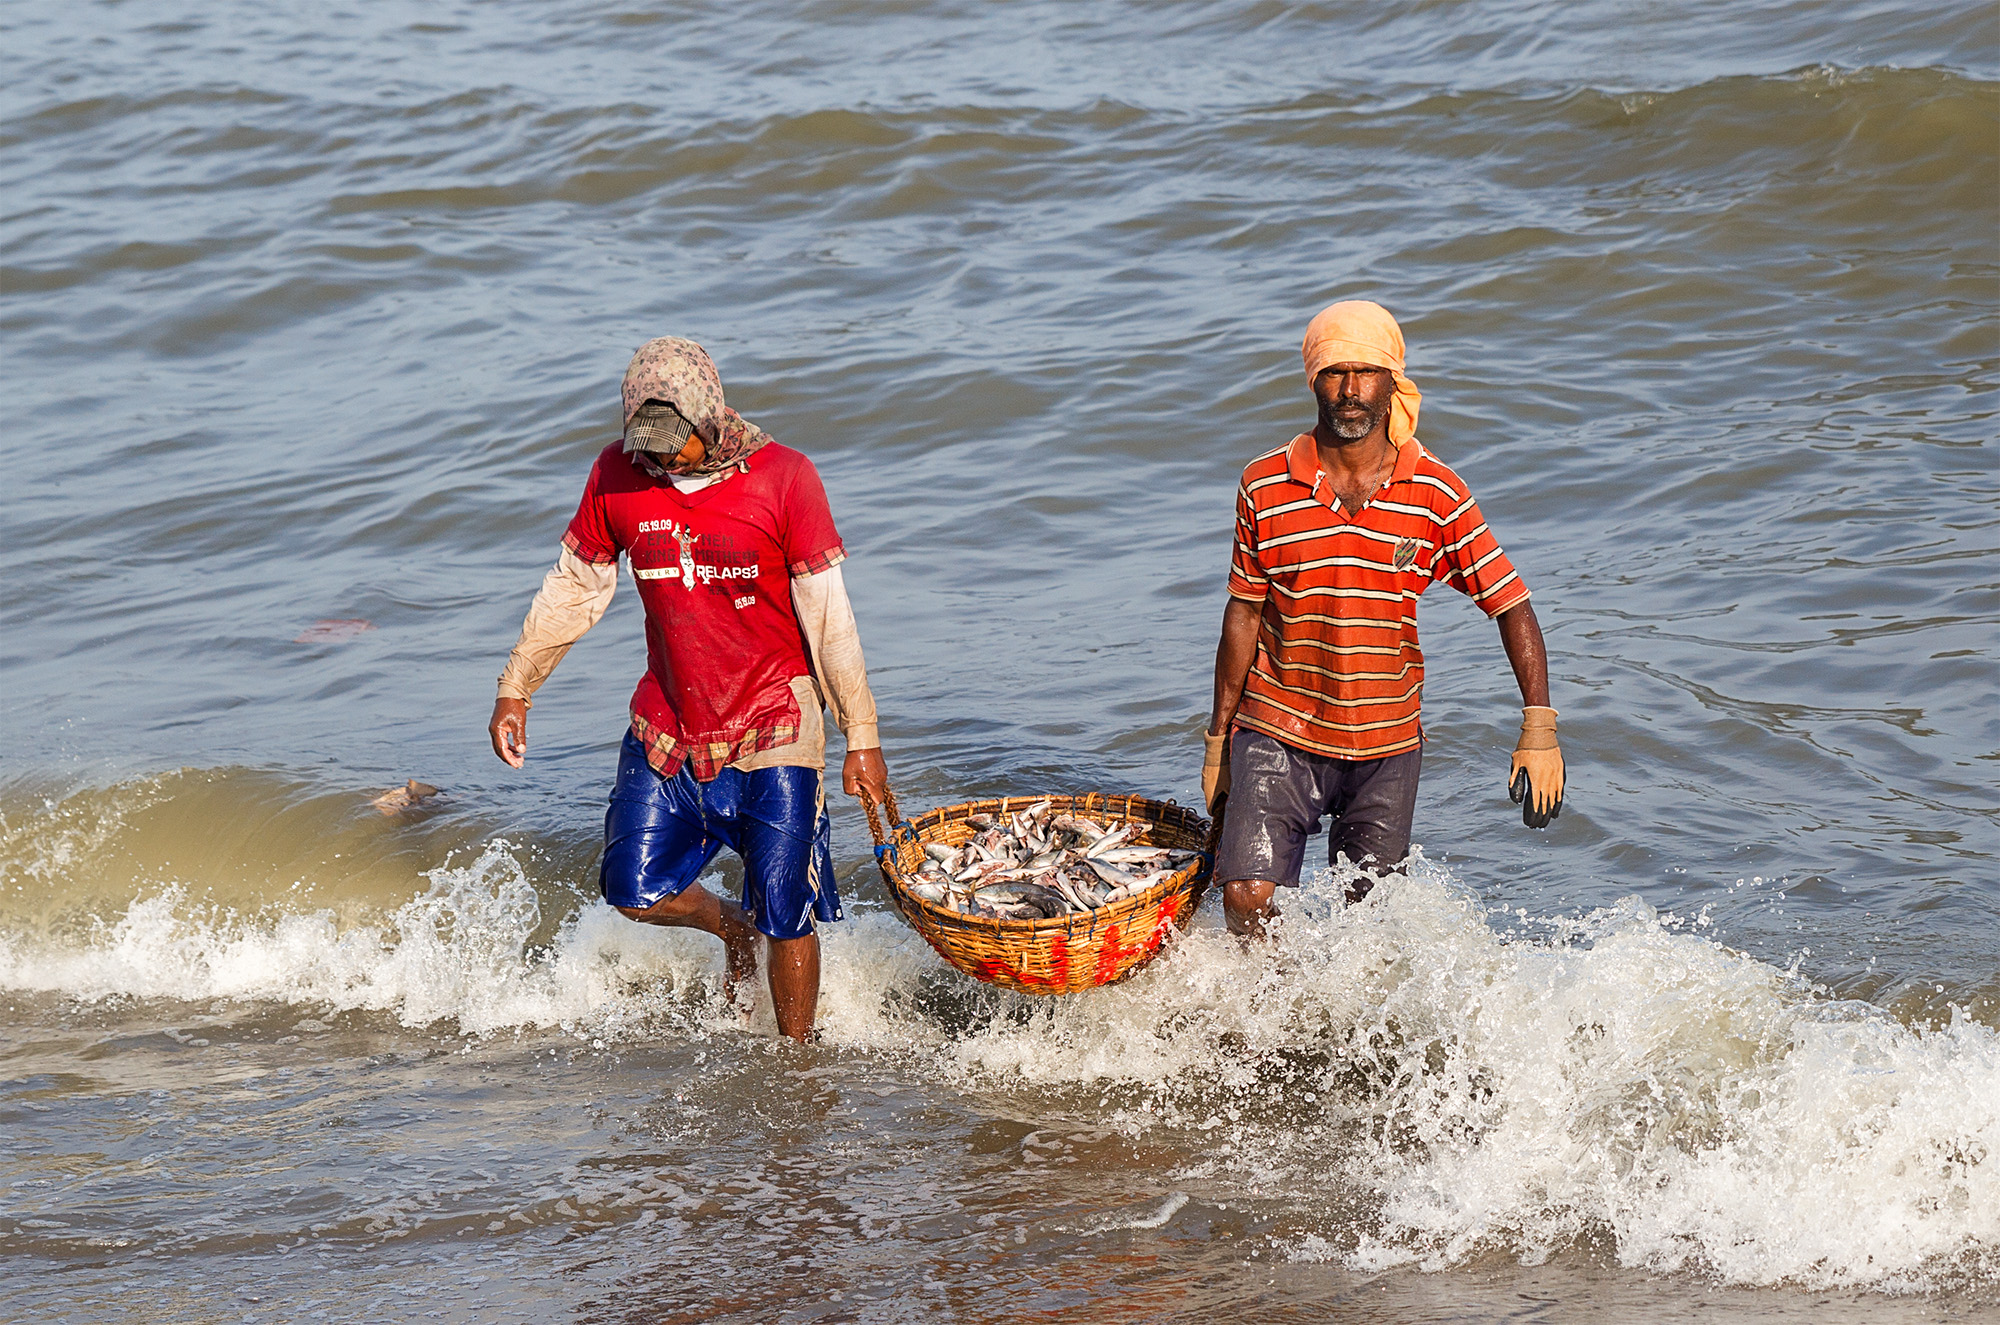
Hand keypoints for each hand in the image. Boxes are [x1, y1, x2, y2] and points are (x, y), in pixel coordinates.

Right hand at [489, 697, 528, 767]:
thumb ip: (520, 737)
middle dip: (509, 758)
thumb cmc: (515, 706)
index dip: (509, 759)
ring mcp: (495, 729)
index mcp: (496, 730)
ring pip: (500, 746)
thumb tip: (522, 751)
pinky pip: (502, 741)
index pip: (502, 749)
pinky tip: (517, 749)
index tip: (518, 765)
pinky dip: (509, 746)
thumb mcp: (519, 723)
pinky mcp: (499, 727)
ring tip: (520, 758)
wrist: (511, 693)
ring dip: (509, 753)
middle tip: (520, 764)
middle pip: (499, 750)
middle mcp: (493, 731)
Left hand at [843, 746, 888, 802]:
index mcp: (874, 784)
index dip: (870, 801)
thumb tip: (857, 793)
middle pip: (876, 792)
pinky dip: (871, 775)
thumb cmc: (855, 759)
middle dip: (867, 790)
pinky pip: (878, 776)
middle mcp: (882, 779)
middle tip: (857, 780)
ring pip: (877, 784)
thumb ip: (850, 790)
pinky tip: (863, 766)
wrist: (864, 741)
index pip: (878, 801)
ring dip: (869, 782)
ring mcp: (884, 772)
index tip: (861, 793)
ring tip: (860, 771)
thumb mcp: (847, 776)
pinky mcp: (883, 767)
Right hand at [1202, 730, 1229, 814]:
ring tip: (1229, 786)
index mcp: (1210, 794)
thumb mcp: (1232, 784)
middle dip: (1219, 801)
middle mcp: (1204, 788)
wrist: (1218, 749)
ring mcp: (1204, 778)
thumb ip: (1233, 796)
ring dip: (1218, 790)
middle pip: (1211, 800)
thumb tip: (1238, 804)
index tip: (1224, 813)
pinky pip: (1211, 780)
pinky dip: (1217, 781)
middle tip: (1230, 799)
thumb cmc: (1226, 768)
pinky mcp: (1205, 771)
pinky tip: (1225, 776)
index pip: (1210, 810)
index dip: (1217, 814)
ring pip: (1211, 789)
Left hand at [1508, 706, 1562, 827]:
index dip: (1533, 813)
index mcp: (1536, 777)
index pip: (1535, 801)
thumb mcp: (1516, 762)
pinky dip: (1558, 800)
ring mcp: (1556, 775)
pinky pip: (1560, 789)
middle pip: (1545, 802)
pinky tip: (1555, 808)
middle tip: (1537, 826)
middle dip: (1541, 815)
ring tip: (1546, 821)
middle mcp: (1548, 778)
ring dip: (1550, 810)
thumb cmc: (1526, 746)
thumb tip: (1515, 799)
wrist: (1542, 731)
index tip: (1530, 823)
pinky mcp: (1560, 770)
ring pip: (1554, 797)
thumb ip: (1515, 780)